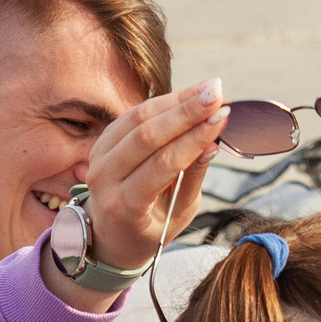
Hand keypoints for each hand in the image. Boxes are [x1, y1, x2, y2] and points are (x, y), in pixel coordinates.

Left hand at [81, 79, 227, 269]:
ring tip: (208, 88)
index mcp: (124, 206)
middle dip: (186, 111)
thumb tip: (212, 143)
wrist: (112, 233)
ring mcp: (98, 157)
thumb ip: (193, 178)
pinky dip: (163, 101)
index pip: (164, 163)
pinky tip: (188, 94)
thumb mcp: (179, 214)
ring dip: (176, 100)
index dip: (194, 138)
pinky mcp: (102, 140)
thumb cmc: (152, 226)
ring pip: (138, 118)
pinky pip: (132, 114)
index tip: (222, 118)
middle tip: (217, 93)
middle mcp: (104, 179)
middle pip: (147, 135)